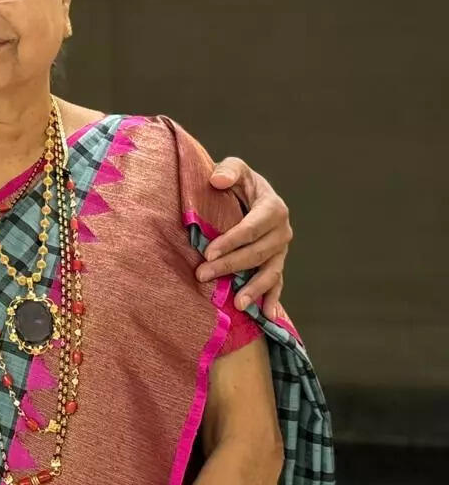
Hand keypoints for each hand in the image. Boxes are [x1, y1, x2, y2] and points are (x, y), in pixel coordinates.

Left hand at [197, 157, 289, 318]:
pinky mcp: (277, 261)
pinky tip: (267, 315)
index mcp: (273, 208)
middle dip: (230, 265)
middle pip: (257, 253)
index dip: (231, 241)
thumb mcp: (234, 169)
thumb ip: (228, 170)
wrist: (249, 193)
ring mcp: (281, 249)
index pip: (251, 228)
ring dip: (254, 289)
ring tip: (238, 305)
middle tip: (202, 275)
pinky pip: (277, 282)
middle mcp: (282, 231)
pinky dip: (273, 299)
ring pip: (269, 271)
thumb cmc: (237, 181)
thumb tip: (217, 180)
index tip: (207, 253)